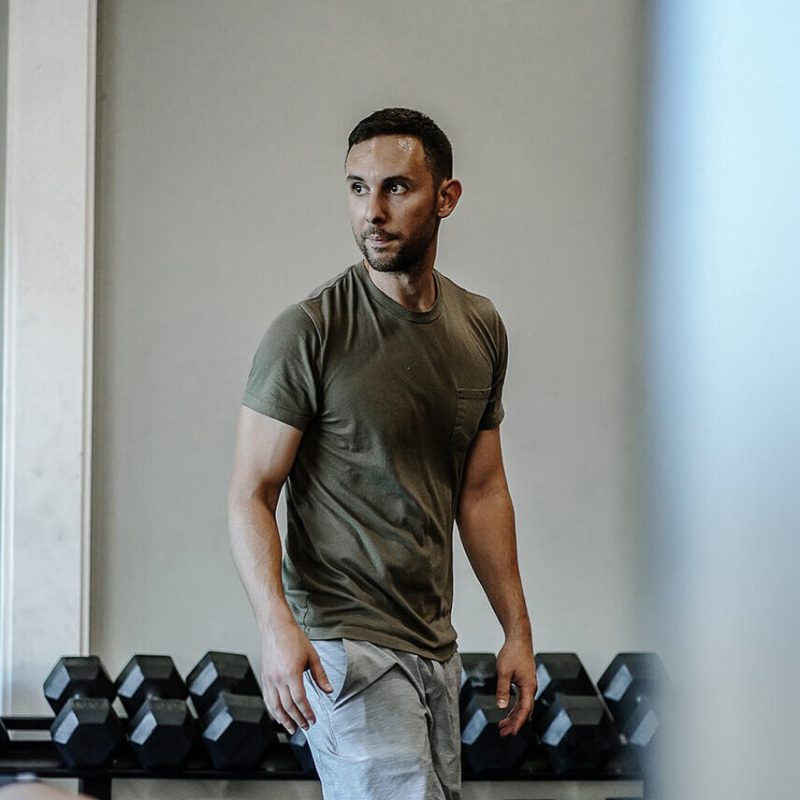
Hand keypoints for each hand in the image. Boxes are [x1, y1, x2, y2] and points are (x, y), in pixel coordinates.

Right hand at [260, 615, 332, 733]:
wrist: (276, 627)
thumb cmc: (294, 639)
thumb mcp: (312, 656)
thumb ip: (320, 676)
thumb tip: (329, 691)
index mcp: (292, 673)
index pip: (300, 700)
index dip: (307, 713)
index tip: (313, 720)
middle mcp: (278, 679)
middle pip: (288, 706)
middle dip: (297, 719)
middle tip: (305, 727)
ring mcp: (269, 679)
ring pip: (275, 707)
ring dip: (284, 720)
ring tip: (292, 728)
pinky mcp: (264, 678)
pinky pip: (267, 699)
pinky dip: (273, 711)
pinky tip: (278, 717)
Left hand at [495, 636, 536, 736]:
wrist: (519, 639)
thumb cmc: (512, 653)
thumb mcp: (504, 672)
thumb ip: (502, 690)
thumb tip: (501, 707)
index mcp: (528, 687)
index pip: (524, 710)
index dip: (518, 723)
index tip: (511, 732)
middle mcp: (531, 688)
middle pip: (524, 711)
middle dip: (515, 723)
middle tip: (503, 733)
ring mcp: (529, 685)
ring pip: (522, 706)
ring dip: (514, 716)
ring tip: (502, 726)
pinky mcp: (525, 681)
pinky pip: (521, 699)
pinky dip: (514, 707)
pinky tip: (508, 712)